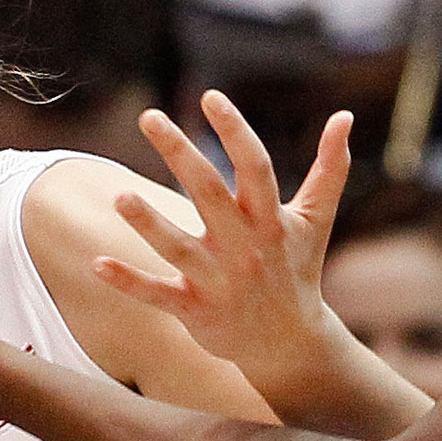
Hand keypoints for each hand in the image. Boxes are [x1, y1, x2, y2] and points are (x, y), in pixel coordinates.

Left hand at [92, 93, 352, 383]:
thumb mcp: (316, 221)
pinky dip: (128, 282)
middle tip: (149, 117)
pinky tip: (96, 263)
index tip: (210, 96)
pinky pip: (156, 294)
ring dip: (149, 223)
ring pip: (178, 248)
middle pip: (209, 194)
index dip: (235, 131)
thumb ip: (329, 169)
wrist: (290, 344)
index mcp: (270, 219)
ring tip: (120, 196)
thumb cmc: (297, 270)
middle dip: (181, 154)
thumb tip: (345, 116)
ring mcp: (217, 280)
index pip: (255, 167)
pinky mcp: (195, 309)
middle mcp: (243, 246)